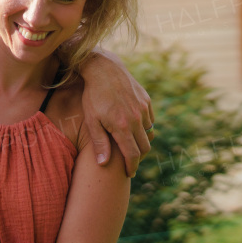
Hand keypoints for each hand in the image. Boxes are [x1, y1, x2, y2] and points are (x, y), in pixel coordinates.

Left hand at [78, 48, 153, 175]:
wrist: (103, 69)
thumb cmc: (93, 96)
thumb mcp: (92, 120)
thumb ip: (99, 143)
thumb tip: (103, 164)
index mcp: (122, 126)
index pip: (133, 154)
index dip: (132, 167)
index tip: (129, 173)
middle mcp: (136, 118)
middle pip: (145, 146)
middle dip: (139, 157)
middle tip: (130, 162)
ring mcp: (143, 108)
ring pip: (149, 133)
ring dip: (142, 141)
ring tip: (131, 144)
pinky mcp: (146, 100)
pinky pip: (150, 119)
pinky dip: (144, 127)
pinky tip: (134, 127)